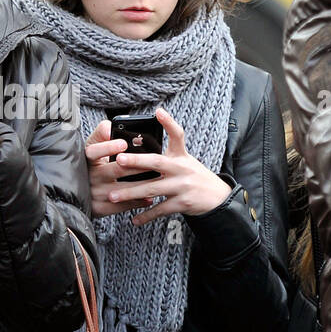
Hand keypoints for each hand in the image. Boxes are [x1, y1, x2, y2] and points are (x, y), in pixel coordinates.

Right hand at [84, 119, 154, 217]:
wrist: (81, 189)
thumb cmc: (93, 163)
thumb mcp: (93, 146)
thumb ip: (101, 133)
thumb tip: (109, 126)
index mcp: (87, 159)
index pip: (93, 152)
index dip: (107, 148)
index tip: (123, 143)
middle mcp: (90, 176)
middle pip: (113, 171)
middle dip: (134, 167)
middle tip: (152, 163)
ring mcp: (93, 193)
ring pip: (120, 190)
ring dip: (140, 186)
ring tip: (156, 180)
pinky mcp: (98, 208)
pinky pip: (119, 207)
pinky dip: (135, 203)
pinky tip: (149, 198)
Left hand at [104, 108, 230, 224]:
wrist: (218, 198)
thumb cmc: (194, 177)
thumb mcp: (185, 161)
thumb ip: (167, 154)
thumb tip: (140, 147)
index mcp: (181, 156)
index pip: (177, 135)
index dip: (169, 122)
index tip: (158, 112)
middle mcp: (182, 168)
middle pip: (156, 162)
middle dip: (136, 161)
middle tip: (118, 160)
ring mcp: (182, 186)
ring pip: (152, 189)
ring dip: (131, 193)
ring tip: (112, 196)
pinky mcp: (183, 203)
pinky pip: (160, 209)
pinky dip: (146, 215)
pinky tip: (134, 219)